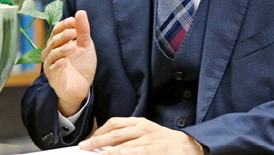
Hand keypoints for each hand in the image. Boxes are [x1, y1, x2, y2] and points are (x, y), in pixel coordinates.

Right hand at [41, 10, 96, 116]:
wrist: (83, 88)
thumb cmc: (82, 65)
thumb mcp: (85, 45)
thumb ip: (83, 30)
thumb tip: (80, 12)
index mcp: (58, 44)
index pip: (56, 31)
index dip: (63, 25)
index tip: (72, 21)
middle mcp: (51, 54)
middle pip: (53, 42)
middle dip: (62, 36)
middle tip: (73, 32)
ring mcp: (51, 67)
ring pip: (51, 55)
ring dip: (61, 49)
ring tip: (72, 46)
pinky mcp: (54, 79)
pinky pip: (52, 71)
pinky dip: (57, 65)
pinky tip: (64, 61)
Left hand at [78, 117, 204, 154]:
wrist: (189, 146)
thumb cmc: (163, 141)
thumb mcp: (146, 133)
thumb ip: (128, 136)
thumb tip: (105, 144)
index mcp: (139, 122)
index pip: (115, 123)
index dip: (100, 131)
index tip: (89, 139)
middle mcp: (143, 129)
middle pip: (116, 133)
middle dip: (98, 141)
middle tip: (85, 147)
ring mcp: (150, 140)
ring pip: (125, 145)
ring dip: (109, 151)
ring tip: (97, 154)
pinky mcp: (156, 150)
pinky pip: (138, 153)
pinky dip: (126, 154)